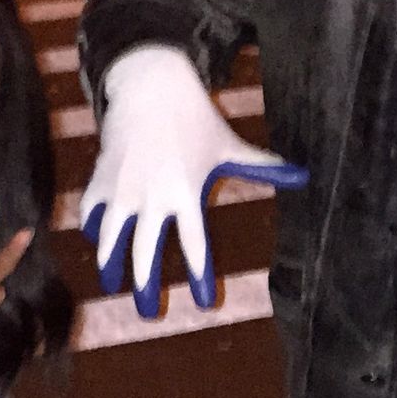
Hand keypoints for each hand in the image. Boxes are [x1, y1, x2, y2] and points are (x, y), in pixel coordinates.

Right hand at [81, 46, 307, 314]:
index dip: (200, 276)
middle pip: (145, 254)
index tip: (206, 303)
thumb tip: (303, 175)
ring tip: (113, 286)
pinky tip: (99, 243)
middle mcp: (152, 196)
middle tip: (151, 313)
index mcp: (187, 192)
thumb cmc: (195, 118)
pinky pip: (93, 215)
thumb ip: (262, 167)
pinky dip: (94, 231)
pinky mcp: (101, 179)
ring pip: (110, 240)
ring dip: (111, 267)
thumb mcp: (229, 145)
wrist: (149, 85)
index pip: (194, 245)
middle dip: (146, 288)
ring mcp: (122, 189)